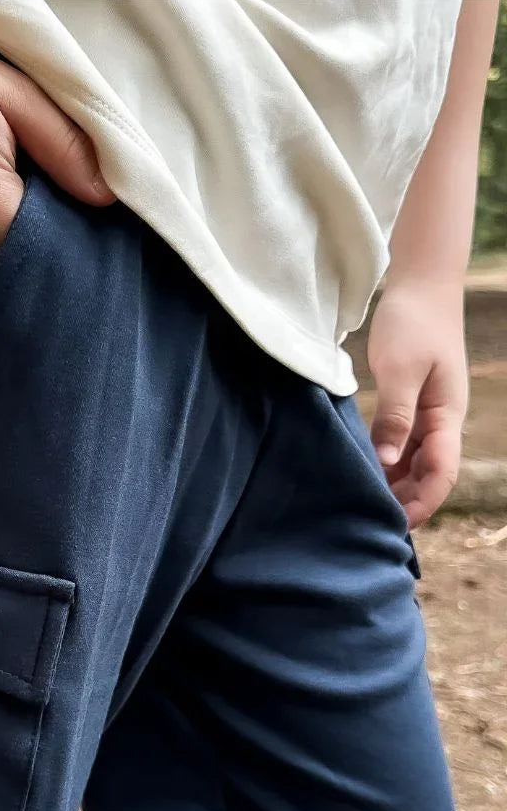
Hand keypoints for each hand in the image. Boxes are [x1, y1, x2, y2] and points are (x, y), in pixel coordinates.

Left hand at [367, 279, 468, 527]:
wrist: (419, 286)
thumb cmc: (413, 322)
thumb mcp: (401, 370)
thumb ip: (395, 416)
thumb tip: (388, 462)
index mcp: (446, 416)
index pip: (442, 473)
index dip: (423, 502)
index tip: (395, 523)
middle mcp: (440, 422)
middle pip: (429, 476)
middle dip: (407, 503)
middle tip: (370, 524)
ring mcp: (426, 415)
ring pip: (414, 465)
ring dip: (395, 487)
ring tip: (363, 508)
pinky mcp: (409, 407)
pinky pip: (401, 447)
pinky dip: (386, 466)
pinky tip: (364, 477)